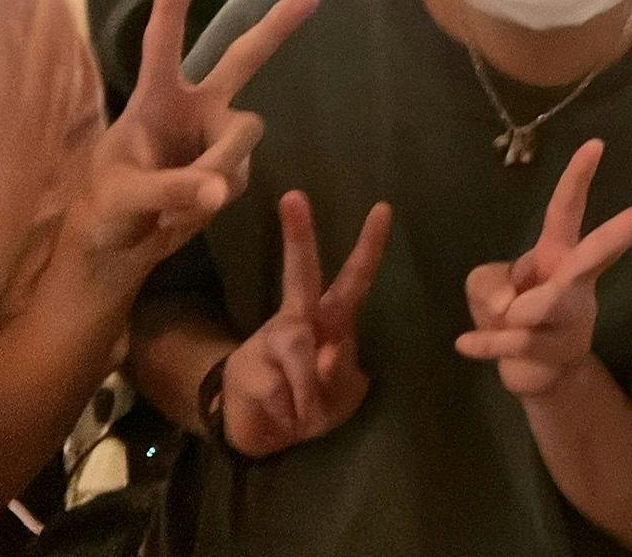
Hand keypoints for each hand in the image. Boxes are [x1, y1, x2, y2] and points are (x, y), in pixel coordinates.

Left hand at [66, 0, 319, 282]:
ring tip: (180, 206)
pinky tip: (183, 216)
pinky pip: (241, 177)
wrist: (117, 250)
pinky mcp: (230, 169)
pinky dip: (216, 199)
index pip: (162, 45)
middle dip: (276, 26)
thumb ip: (170, 191)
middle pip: (242, 59)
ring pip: (243, 137)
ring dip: (220, 168)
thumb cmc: (105, 209)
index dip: (172, 5)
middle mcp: (192, 108)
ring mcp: (214, 138)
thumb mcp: (123, 198)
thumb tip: (219, 191)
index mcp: (154, 100)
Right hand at [221, 190, 393, 457]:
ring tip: (305, 412)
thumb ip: (339, 373)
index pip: (352, 279)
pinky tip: (285, 417)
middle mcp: (297, 320)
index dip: (368, 248)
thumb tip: (326, 350)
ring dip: (310, 392)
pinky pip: (284, 391)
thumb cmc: (312, 402)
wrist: (264, 434)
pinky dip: (294, 415)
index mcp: (328, 320)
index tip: (383, 208)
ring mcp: (270, 341)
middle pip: (300, 275)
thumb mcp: (339, 395)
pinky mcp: (248, 369)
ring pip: (300, 351)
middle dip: (298, 238)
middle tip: (293, 196)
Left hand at [457, 138, 631, 397]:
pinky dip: (484, 342)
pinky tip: (468, 344)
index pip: (568, 209)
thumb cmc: (512, 314)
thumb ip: (488, 280)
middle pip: (604, 247)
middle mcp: (576, 280)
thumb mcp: (485, 285)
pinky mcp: (562, 350)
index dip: (577, 177)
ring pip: (538, 305)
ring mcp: (575, 317)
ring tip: (503, 322)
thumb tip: (512, 304)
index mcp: (559, 254)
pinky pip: (513, 338)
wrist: (535, 374)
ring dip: (506, 315)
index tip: (596, 144)